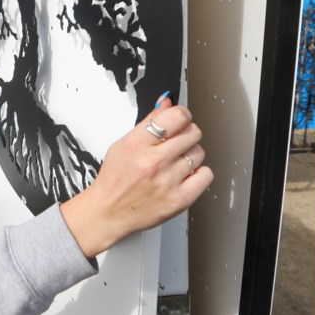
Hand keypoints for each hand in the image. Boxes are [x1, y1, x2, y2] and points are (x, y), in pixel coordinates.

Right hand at [60, 96, 212, 258]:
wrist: (109, 212)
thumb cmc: (114, 179)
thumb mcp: (123, 144)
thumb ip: (148, 122)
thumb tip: (167, 102)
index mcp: (137, 143)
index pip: (176, 116)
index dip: (182, 115)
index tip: (179, 120)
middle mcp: (153, 161)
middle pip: (192, 132)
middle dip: (186, 134)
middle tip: (177, 143)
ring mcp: (168, 181)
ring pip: (199, 153)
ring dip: (190, 155)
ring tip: (176, 162)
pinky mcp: (179, 199)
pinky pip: (206, 175)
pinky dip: (199, 173)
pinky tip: (184, 175)